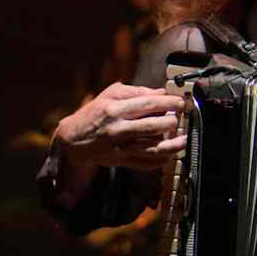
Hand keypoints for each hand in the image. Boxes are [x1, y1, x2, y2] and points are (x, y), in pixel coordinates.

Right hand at [54, 82, 186, 170]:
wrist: (73, 140)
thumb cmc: (93, 113)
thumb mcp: (109, 95)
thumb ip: (135, 92)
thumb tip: (160, 92)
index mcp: (115, 109)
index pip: (147, 104)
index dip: (168, 102)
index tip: (180, 102)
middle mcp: (118, 129)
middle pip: (152, 126)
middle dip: (171, 121)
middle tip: (179, 118)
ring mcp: (120, 147)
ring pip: (151, 148)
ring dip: (171, 145)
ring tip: (183, 140)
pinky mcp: (121, 161)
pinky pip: (145, 163)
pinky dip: (160, 161)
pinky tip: (169, 154)